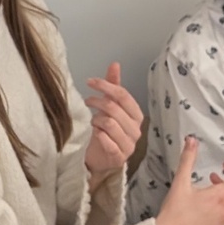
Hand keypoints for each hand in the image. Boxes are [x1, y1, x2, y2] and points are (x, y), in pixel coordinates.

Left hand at [84, 61, 143, 182]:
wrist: (101, 159)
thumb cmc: (106, 131)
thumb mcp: (109, 107)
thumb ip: (113, 86)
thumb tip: (115, 64)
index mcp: (136, 115)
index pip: (123, 96)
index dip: (106, 86)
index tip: (90, 81)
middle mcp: (136, 130)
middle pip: (115, 109)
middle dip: (97, 102)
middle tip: (87, 101)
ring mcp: (129, 145)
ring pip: (109, 124)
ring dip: (96, 120)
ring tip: (93, 121)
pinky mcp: (119, 158)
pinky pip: (108, 142)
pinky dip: (99, 136)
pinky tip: (95, 134)